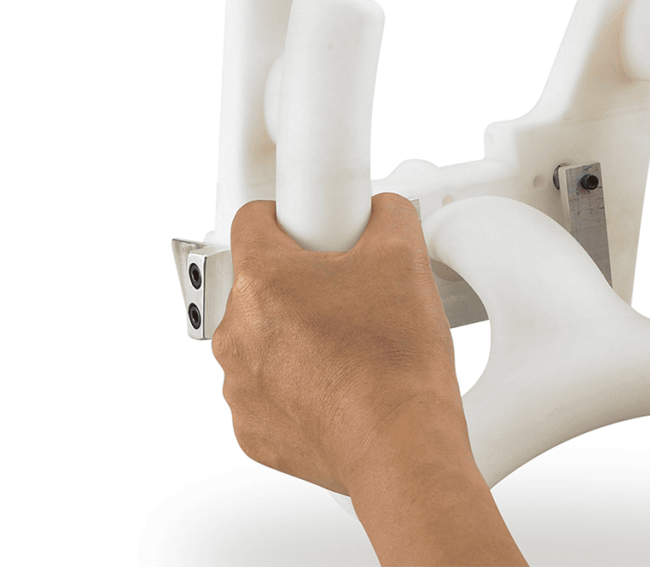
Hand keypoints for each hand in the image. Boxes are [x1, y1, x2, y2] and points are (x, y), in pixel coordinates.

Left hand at [212, 193, 464, 495]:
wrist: (402, 445)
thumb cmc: (396, 361)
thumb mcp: (405, 257)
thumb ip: (387, 215)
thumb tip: (380, 212)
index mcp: (264, 279)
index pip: (252, 219)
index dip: (288, 216)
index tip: (311, 229)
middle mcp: (237, 330)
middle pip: (258, 283)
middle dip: (298, 283)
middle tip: (346, 295)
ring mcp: (239, 384)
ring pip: (259, 337)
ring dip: (294, 334)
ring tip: (348, 345)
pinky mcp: (251, 427)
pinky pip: (266, 388)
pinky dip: (295, 383)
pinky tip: (337, 385)